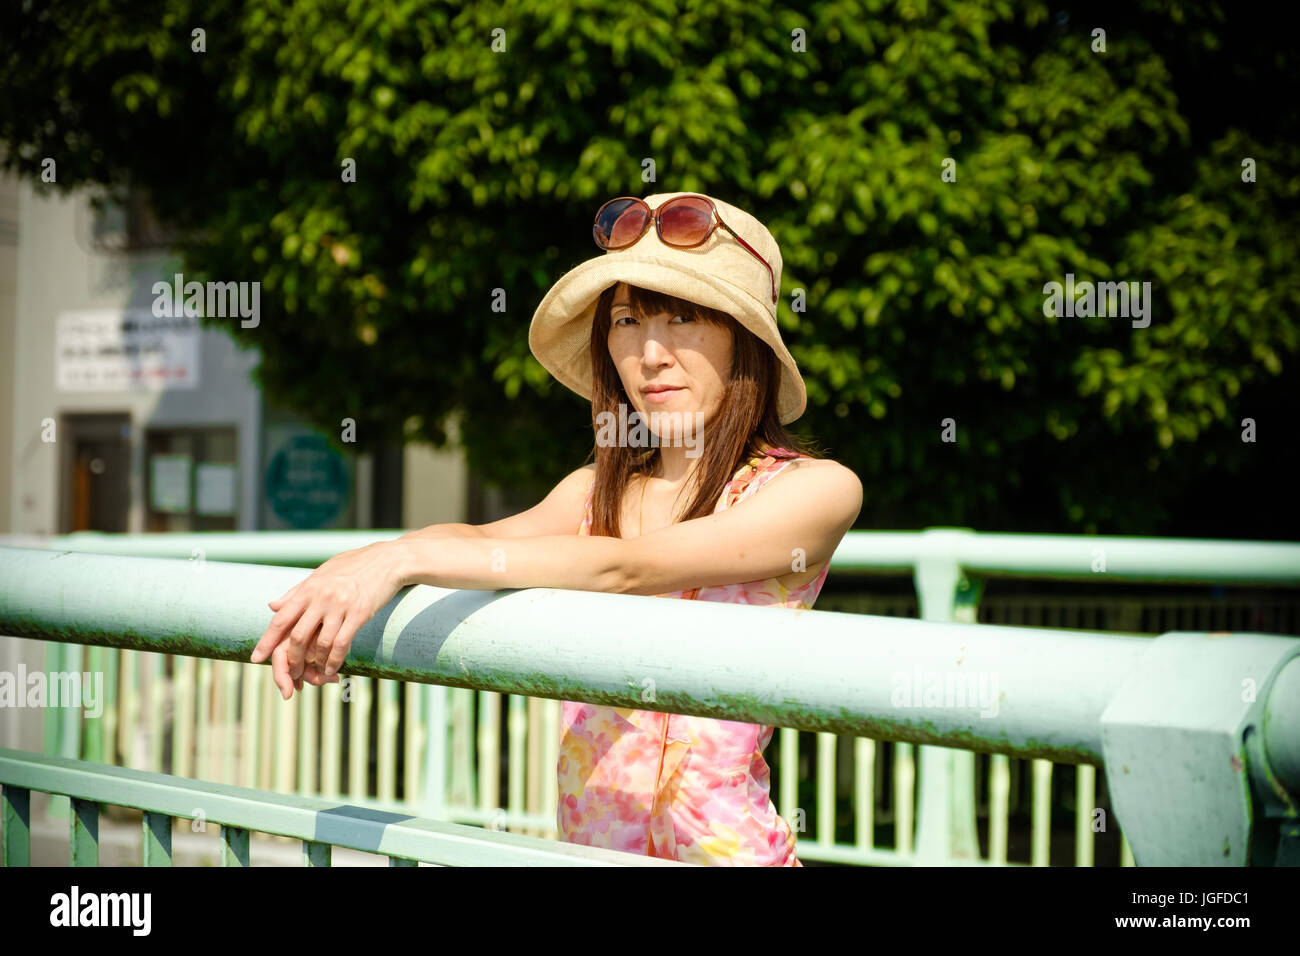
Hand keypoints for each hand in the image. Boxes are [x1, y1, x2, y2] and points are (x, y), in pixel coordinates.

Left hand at [251, 541, 406, 699]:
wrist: (388, 559)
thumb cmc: (354, 565)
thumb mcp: (321, 573)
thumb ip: (296, 592)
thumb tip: (272, 606)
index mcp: (309, 588)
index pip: (281, 619)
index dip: (267, 641)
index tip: (256, 658)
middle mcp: (321, 598)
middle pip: (297, 636)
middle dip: (291, 659)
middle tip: (290, 674)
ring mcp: (340, 606)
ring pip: (319, 643)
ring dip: (314, 663)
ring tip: (314, 675)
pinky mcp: (359, 614)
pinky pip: (342, 643)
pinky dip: (334, 660)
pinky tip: (332, 670)